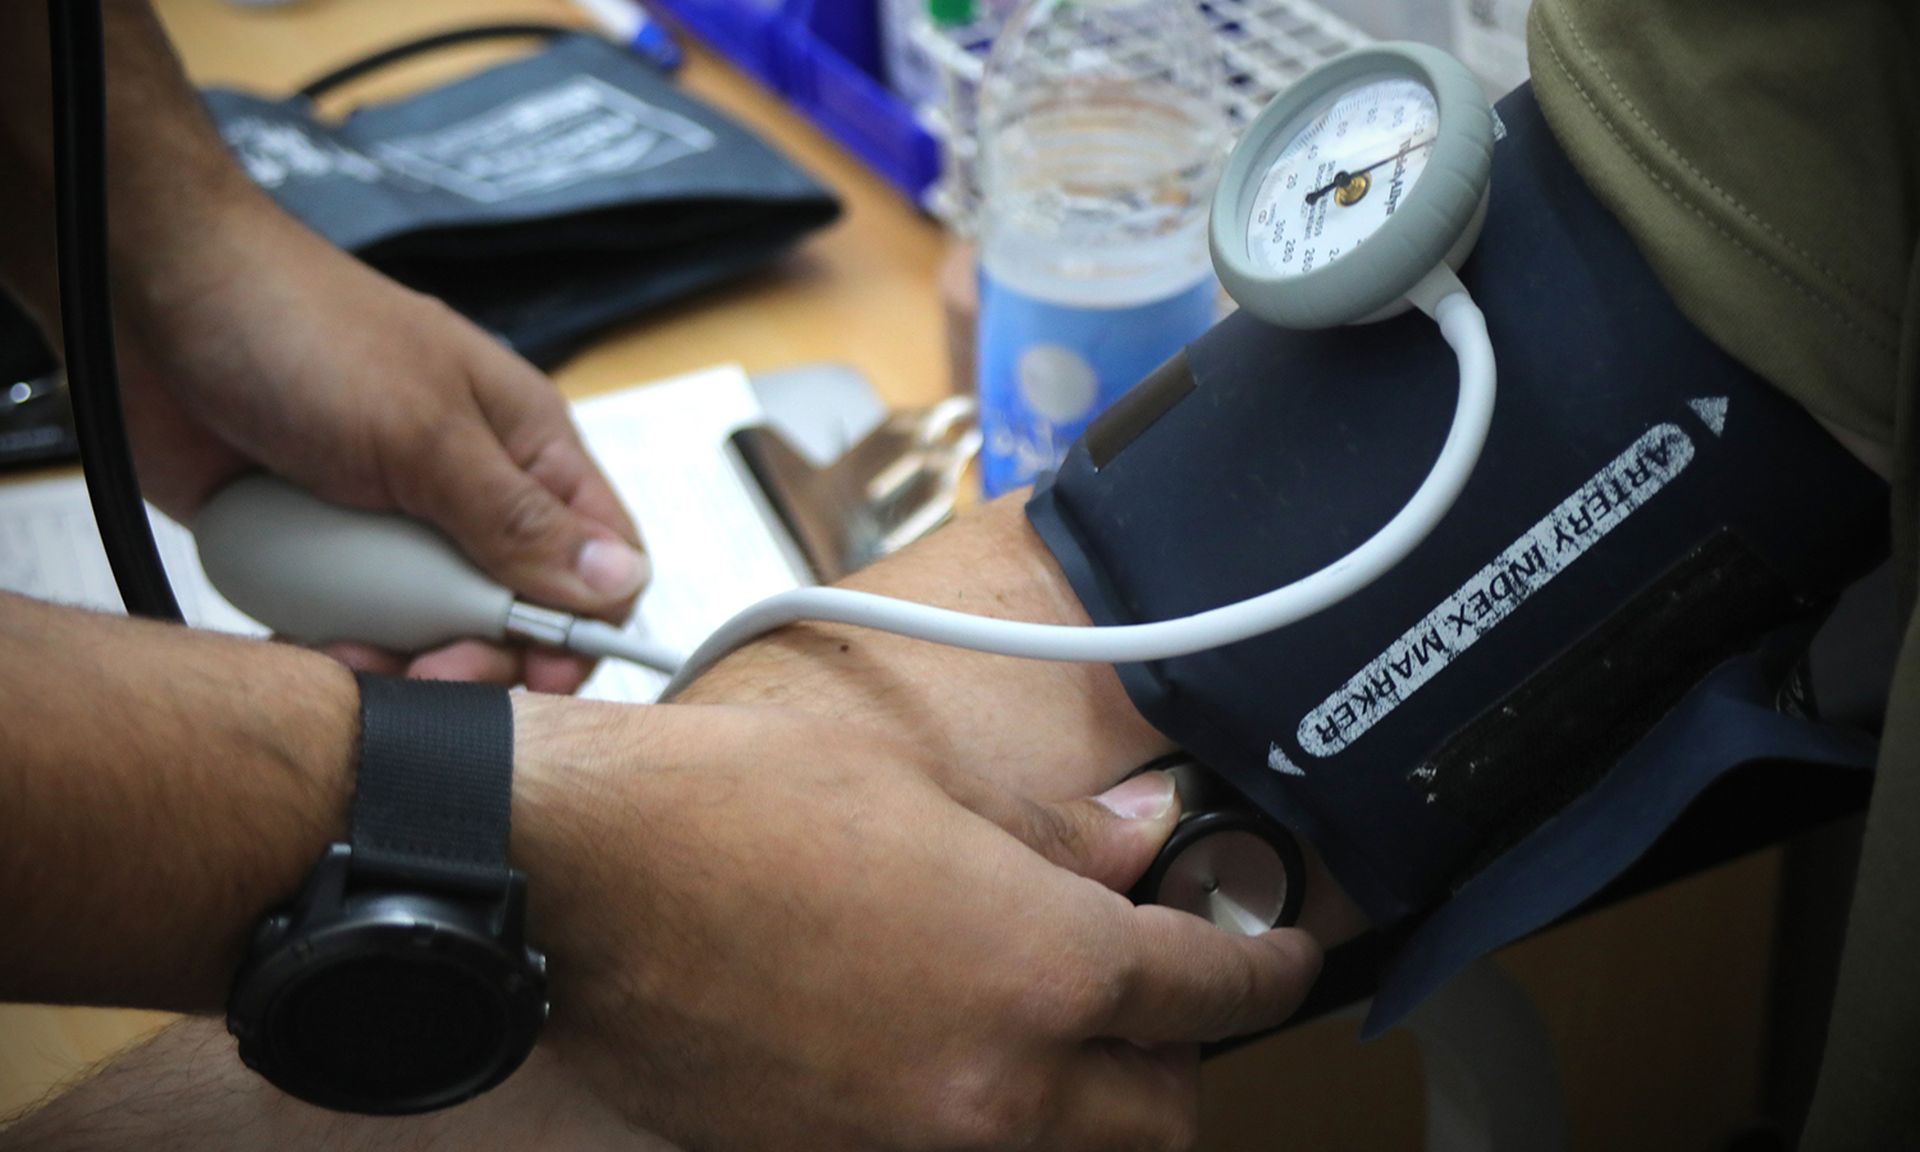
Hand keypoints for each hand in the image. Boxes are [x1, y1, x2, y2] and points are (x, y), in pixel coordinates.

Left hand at [115, 197, 646, 691]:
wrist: (152, 297)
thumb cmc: (303, 333)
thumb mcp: (423, 434)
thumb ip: (517, 520)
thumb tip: (620, 586)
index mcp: (525, 452)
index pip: (599, 562)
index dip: (582, 627)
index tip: (536, 673)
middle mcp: (470, 495)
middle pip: (515, 615)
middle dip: (478, 657)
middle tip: (427, 671)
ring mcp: (394, 525)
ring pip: (429, 633)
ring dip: (396, 662)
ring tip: (346, 655)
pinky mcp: (322, 549)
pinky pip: (351, 628)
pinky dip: (332, 649)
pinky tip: (306, 645)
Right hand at [515, 698, 1320, 1151]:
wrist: (584, 882)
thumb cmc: (740, 808)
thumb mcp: (926, 785)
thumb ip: (1059, 834)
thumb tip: (1140, 837)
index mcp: (1041, 974)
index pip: (1209, 993)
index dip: (1266, 964)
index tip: (1282, 951)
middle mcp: (995, 1087)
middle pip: (1160, 1119)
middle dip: (1182, 1061)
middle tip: (1163, 997)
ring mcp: (913, 1141)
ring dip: (1091, 1103)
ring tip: (1056, 1024)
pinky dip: (989, 1117)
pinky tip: (947, 1045)